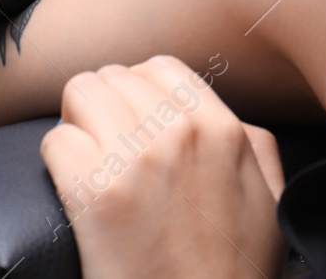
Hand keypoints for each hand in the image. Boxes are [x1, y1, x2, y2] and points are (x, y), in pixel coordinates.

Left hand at [41, 56, 286, 278]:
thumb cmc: (234, 272)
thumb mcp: (269, 200)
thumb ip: (255, 145)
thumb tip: (234, 117)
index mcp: (222, 129)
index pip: (160, 67)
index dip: (139, 92)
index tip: (132, 123)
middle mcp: (178, 133)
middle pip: (113, 77)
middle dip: (104, 109)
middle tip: (106, 147)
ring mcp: (135, 160)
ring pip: (79, 93)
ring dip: (78, 125)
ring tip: (88, 160)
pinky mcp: (95, 194)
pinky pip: (56, 140)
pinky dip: (57, 162)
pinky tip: (74, 189)